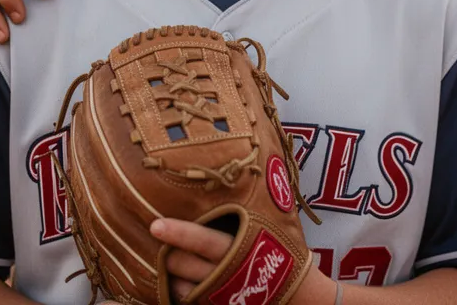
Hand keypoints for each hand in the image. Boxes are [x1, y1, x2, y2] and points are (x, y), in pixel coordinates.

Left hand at [151, 219, 335, 304]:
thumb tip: (234, 165)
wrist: (300, 294)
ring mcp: (221, 295)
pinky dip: (179, 291)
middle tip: (163, 239)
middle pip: (183, 263)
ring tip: (170, 261)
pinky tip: (179, 282)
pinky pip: (187, 301)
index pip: (204, 240)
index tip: (156, 225)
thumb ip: (249, 204)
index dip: (179, 232)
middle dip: (170, 252)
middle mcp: (228, 273)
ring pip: (180, 286)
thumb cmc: (284, 249)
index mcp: (242, 246)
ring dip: (171, 274)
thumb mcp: (273, 222)